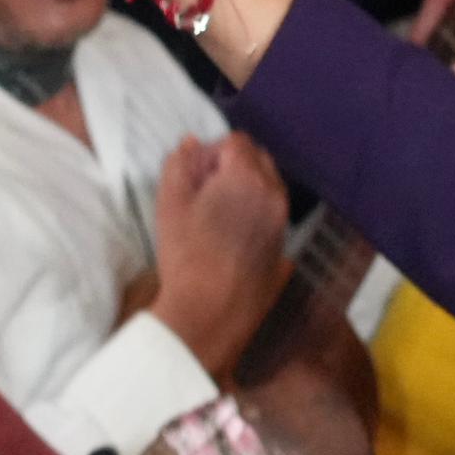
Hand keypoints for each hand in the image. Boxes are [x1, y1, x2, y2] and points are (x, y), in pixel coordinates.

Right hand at [149, 131, 291, 374]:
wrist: (210, 313)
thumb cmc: (186, 255)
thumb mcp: (170, 203)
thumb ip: (180, 164)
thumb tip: (192, 144)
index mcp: (248, 176)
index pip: (236, 141)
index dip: (212, 152)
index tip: (194, 175)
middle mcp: (274, 194)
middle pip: (258, 160)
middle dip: (233, 166)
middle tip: (204, 192)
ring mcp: (283, 222)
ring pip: (269, 188)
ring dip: (246, 190)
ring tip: (217, 216)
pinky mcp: (284, 247)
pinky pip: (272, 216)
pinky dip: (255, 214)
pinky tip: (231, 239)